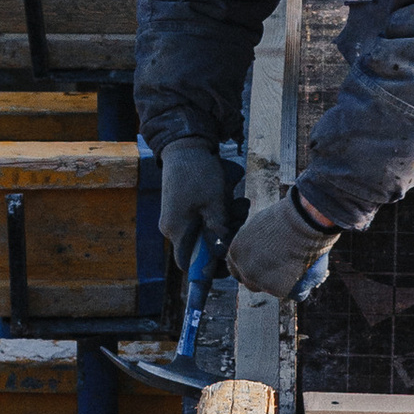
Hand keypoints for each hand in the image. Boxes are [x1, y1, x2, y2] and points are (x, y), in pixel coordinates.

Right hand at [158, 137, 233, 268]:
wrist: (185, 145)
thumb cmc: (198, 172)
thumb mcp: (214, 201)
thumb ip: (218, 229)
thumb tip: (222, 252)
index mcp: (176, 229)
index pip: (188, 264)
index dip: (209, 268)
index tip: (229, 260)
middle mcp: (173, 226)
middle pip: (202, 247)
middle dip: (225, 236)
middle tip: (240, 218)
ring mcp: (178, 216)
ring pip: (206, 231)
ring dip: (226, 221)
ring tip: (239, 204)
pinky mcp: (184, 206)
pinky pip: (204, 218)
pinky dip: (219, 212)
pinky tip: (231, 198)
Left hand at [227, 193, 335, 300]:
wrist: (302, 221)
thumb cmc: (285, 216)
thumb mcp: (261, 226)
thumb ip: (256, 242)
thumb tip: (262, 248)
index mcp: (237, 252)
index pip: (236, 268)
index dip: (248, 268)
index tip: (260, 268)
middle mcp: (245, 269)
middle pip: (251, 282)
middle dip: (263, 280)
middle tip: (280, 272)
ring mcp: (262, 282)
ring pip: (272, 289)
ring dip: (282, 284)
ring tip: (298, 269)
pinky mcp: (280, 289)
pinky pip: (293, 294)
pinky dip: (301, 289)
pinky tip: (308, 277)